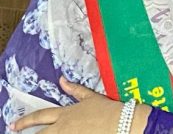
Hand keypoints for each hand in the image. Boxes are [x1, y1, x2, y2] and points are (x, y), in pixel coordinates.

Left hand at [11, 77, 149, 132]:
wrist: (122, 123)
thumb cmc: (108, 109)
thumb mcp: (91, 98)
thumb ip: (76, 90)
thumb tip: (62, 79)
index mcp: (65, 114)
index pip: (40, 116)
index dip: (26, 121)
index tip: (14, 125)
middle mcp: (63, 127)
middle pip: (40, 133)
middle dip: (29, 133)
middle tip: (17, 133)